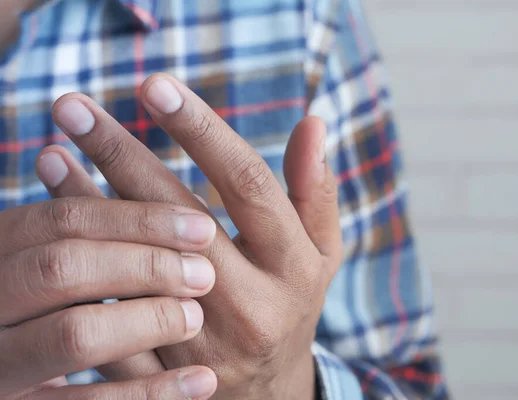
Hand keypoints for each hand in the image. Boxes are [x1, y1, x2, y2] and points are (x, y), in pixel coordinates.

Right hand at [0, 154, 218, 398]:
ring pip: (73, 333)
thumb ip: (55, 227)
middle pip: (65, 267)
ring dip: (146, 320)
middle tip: (203, 274)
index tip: (203, 227)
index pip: (63, 220)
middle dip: (144, 265)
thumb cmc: (23, 303)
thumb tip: (62, 155)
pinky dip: (149, 393)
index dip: (137, 219)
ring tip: (194, 316)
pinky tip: (202, 384)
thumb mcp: (29, 260)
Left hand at [45, 73, 342, 398]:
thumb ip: (316, 190)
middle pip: (178, 218)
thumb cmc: (293, 304)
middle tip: (72, 107)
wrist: (269, 393)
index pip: (247, 185)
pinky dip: (80, 262)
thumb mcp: (321, 252)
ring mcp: (201, 341)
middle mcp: (250, 303)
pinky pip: (109, 314)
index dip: (201, 131)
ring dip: (86, 204)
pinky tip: (54, 218)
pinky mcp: (160, 372)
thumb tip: (313, 122)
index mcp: (292, 267)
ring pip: (133, 265)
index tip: (154, 86)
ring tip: (50, 150)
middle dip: (122, 154)